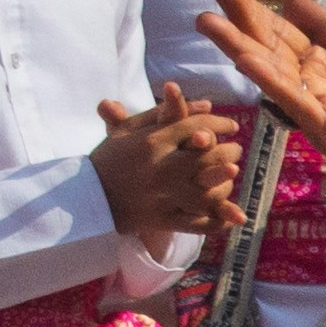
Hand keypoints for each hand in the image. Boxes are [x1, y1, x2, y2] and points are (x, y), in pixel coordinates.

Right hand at [90, 85, 241, 242]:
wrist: (89, 195)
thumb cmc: (112, 157)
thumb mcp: (130, 130)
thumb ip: (165, 114)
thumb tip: (206, 103)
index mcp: (152, 142)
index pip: (195, 126)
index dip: (219, 123)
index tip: (230, 125)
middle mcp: (162, 168)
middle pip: (208, 157)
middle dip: (228, 151)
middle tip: (236, 148)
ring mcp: (165, 196)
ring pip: (207, 190)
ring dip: (225, 181)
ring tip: (234, 170)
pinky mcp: (165, 219)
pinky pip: (199, 223)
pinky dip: (218, 221)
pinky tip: (232, 216)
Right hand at [192, 0, 325, 214]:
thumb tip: (293, 3)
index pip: (287, 30)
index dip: (258, 8)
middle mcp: (319, 83)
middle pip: (272, 47)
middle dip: (239, 18)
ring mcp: (320, 107)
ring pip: (273, 72)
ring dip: (239, 47)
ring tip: (207, 20)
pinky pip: (295, 100)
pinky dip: (269, 78)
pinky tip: (244, 56)